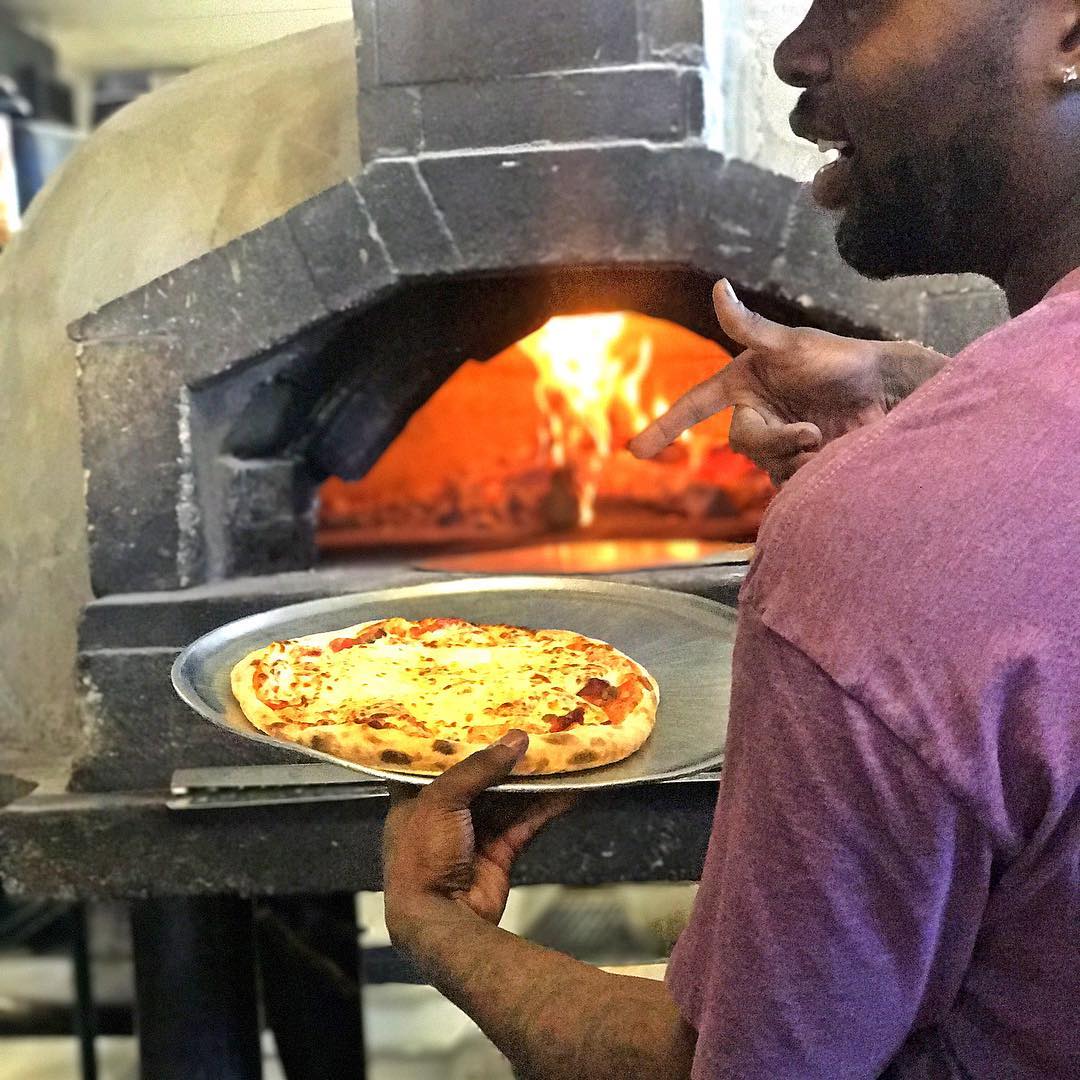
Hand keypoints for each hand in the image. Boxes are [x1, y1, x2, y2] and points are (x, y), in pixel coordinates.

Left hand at [382, 730, 574, 949]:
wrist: (442, 920)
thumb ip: (478, 768)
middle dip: (505, 757)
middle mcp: (443, 814)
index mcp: (415, 798)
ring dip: (532, 780)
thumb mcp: (441, 801)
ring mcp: (473, 834)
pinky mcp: (500, 852)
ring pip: (507, 798)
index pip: (435, 761)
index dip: (457, 739)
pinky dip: (546, 806)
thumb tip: (516, 739)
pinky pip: (526, 822)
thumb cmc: (423, 856)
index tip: (481, 714)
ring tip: (558, 753)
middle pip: (479, 778)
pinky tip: (568, 788)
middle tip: (531, 729)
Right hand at [629, 280, 946, 483]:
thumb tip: (719, 288)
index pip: (694, 406)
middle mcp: (755, 414)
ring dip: (797, 456)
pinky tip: (830, 455)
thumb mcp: (791, 343)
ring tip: (827, 439)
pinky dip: (807, 471)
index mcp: (742, 384)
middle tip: (811, 434)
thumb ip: (749, 325)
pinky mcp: (797, 464)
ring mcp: (776, 442)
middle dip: (775, 440)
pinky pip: (787, 480)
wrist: (887, 393)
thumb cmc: (839, 359)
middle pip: (742, 442)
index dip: (665, 426)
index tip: (636, 450)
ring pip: (766, 464)